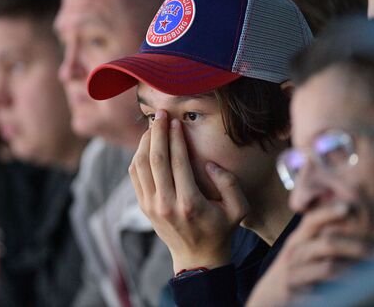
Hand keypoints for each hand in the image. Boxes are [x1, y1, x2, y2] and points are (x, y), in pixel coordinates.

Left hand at [129, 110, 248, 271]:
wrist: (197, 258)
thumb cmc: (221, 230)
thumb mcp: (238, 210)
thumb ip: (230, 184)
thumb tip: (210, 163)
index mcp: (189, 204)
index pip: (178, 162)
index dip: (176, 138)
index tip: (176, 121)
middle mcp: (166, 204)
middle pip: (155, 160)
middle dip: (157, 133)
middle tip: (160, 114)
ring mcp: (151, 206)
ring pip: (140, 166)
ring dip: (145, 142)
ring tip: (153, 126)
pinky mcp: (144, 206)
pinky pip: (135, 175)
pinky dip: (138, 156)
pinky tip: (147, 144)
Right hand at [247, 203, 373, 306]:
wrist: (267, 298)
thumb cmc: (292, 271)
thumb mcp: (298, 250)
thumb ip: (316, 235)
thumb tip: (345, 214)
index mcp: (298, 240)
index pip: (312, 220)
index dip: (328, 211)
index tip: (349, 206)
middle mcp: (295, 254)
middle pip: (327, 244)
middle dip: (357, 247)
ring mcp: (293, 274)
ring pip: (326, 269)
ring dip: (352, 271)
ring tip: (373, 274)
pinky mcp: (293, 294)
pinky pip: (318, 293)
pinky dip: (336, 294)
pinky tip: (353, 294)